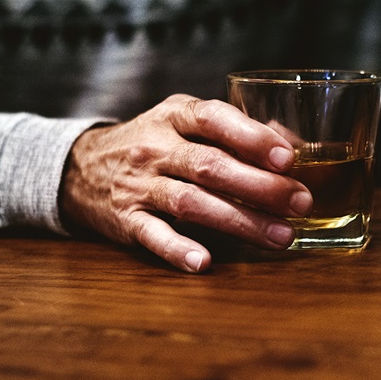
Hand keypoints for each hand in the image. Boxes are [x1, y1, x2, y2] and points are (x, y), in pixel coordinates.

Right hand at [59, 94, 312, 272]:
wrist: (80, 166)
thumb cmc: (152, 143)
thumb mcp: (184, 122)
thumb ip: (234, 131)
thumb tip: (293, 146)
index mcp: (175, 116)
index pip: (214, 119)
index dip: (251, 137)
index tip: (287, 158)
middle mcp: (155, 148)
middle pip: (210, 166)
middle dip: (260, 186)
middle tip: (300, 202)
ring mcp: (139, 184)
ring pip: (191, 203)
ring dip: (239, 221)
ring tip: (280, 236)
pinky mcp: (125, 219)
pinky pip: (152, 235)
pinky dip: (177, 249)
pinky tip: (204, 262)